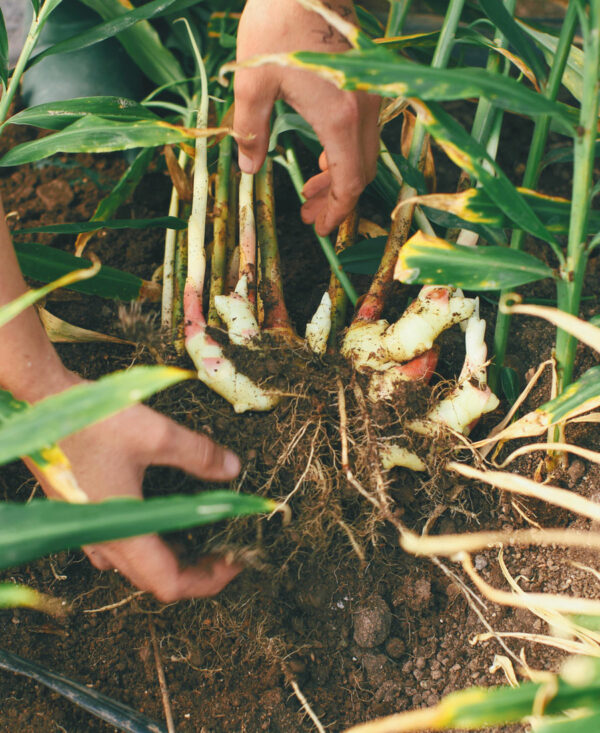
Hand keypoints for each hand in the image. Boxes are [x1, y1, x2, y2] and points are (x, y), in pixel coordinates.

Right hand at [26, 375, 242, 601]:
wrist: (42, 405)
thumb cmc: (95, 423)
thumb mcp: (157, 435)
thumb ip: (199, 455)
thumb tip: (233, 468)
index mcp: (123, 533)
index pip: (171, 583)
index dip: (208, 580)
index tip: (235, 563)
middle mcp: (103, 542)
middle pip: (154, 579)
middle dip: (194, 571)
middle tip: (223, 551)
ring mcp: (87, 531)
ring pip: (134, 565)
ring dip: (169, 560)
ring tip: (198, 538)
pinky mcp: (80, 515)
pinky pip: (116, 546)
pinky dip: (145, 544)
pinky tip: (158, 520)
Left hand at [234, 0, 379, 235]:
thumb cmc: (279, 23)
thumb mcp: (253, 82)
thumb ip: (251, 130)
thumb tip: (249, 167)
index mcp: (337, 119)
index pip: (349, 183)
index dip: (338, 211)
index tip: (322, 229)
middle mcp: (361, 111)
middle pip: (362, 172)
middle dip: (336, 199)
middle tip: (309, 214)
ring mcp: (366, 96)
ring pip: (363, 153)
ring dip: (338, 176)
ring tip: (309, 191)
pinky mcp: (363, 83)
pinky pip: (361, 132)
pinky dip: (343, 152)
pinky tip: (321, 156)